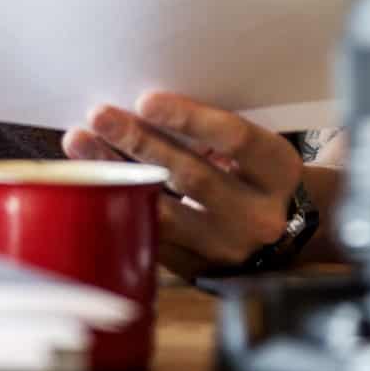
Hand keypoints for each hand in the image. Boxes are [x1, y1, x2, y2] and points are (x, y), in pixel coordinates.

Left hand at [62, 92, 301, 280]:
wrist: (287, 233)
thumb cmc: (259, 173)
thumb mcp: (257, 149)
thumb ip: (217, 133)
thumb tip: (146, 105)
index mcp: (279, 171)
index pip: (234, 139)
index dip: (188, 118)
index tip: (145, 100)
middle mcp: (259, 215)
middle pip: (192, 176)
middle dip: (139, 143)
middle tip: (100, 116)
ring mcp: (228, 249)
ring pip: (165, 211)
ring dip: (118, 174)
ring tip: (81, 143)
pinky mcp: (200, 270)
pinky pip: (153, 236)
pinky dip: (120, 205)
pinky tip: (92, 181)